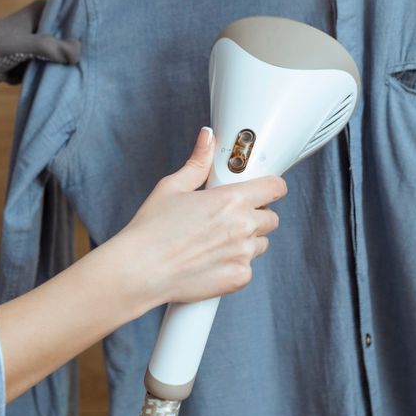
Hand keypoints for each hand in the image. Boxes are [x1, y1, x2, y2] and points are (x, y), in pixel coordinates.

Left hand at [0, 0, 79, 97]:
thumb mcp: (22, 45)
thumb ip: (51, 47)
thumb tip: (79, 52)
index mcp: (40, 10)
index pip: (71, 15)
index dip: (82, 29)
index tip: (97, 42)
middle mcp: (39, 25)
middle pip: (67, 39)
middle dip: (70, 54)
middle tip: (83, 66)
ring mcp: (33, 45)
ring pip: (56, 58)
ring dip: (54, 69)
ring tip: (58, 76)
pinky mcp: (26, 62)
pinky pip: (44, 71)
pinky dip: (39, 78)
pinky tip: (38, 82)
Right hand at [110, 127, 285, 307]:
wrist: (140, 271)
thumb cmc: (151, 229)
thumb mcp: (172, 187)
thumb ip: (198, 162)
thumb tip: (208, 137)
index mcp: (231, 199)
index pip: (275, 188)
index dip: (272, 187)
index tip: (265, 189)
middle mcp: (243, 226)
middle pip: (271, 218)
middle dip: (256, 216)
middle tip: (229, 218)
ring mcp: (243, 254)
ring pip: (260, 244)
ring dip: (247, 241)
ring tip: (216, 242)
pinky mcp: (239, 278)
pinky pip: (248, 267)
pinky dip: (234, 264)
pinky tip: (211, 261)